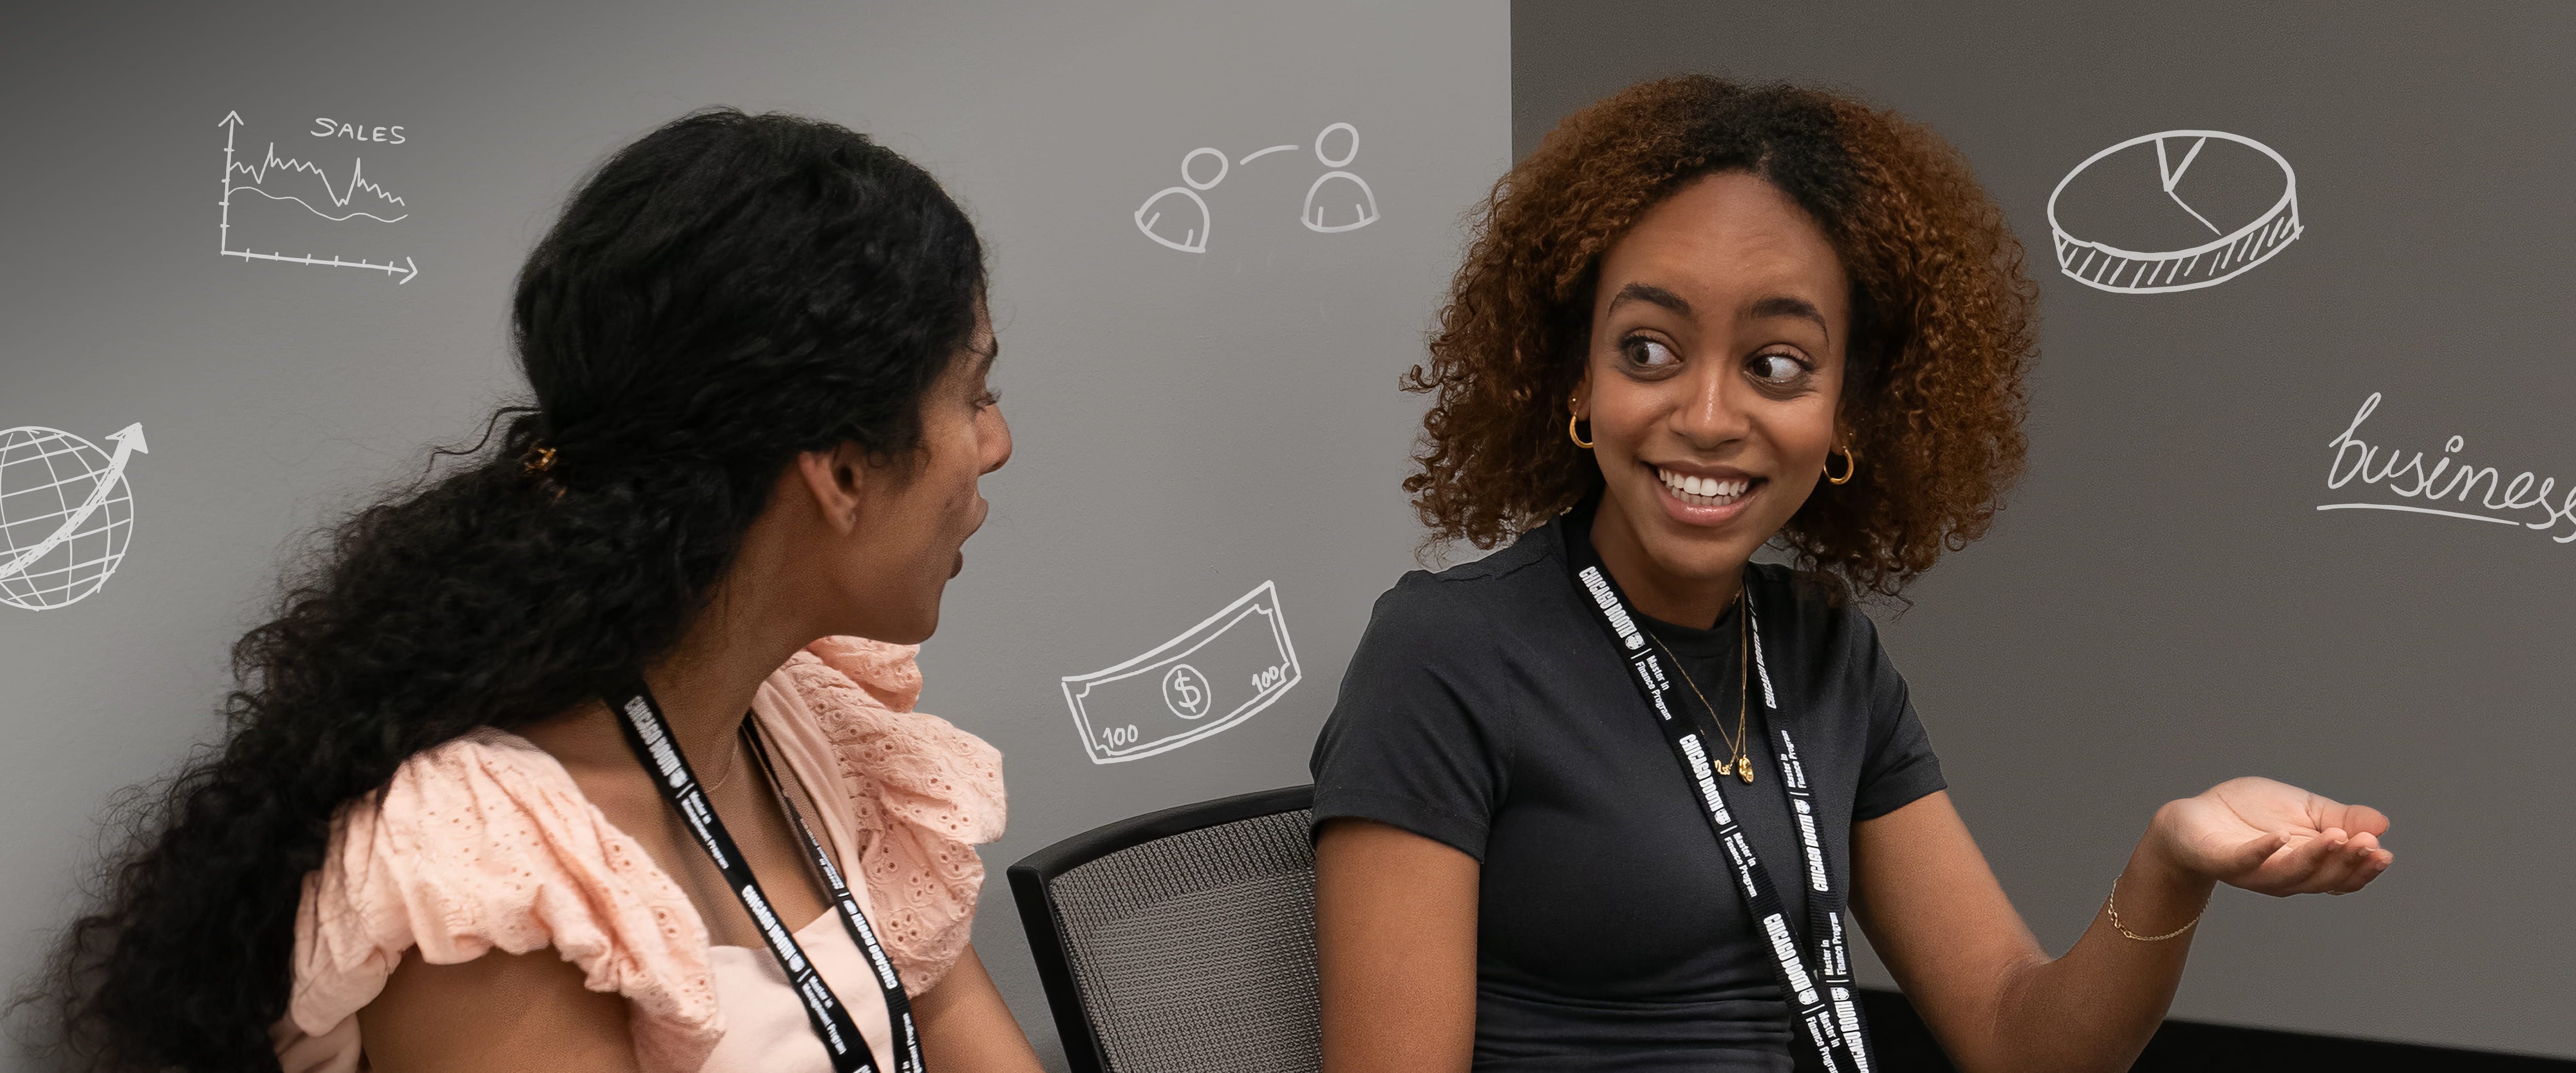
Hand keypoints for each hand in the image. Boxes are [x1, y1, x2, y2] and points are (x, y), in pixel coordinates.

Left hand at [2150, 777, 2392, 896]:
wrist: (2194, 817)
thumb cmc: (2251, 815)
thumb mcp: (2304, 809)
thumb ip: (2341, 818)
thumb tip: (2382, 824)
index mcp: (2308, 865)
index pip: (2343, 875)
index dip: (2364, 868)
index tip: (2384, 852)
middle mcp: (2284, 876)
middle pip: (2322, 878)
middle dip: (2348, 862)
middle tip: (2367, 844)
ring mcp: (2253, 871)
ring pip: (2290, 873)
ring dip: (2314, 857)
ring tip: (2336, 837)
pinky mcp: (2222, 861)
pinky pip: (2244, 860)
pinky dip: (2262, 850)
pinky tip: (2278, 836)